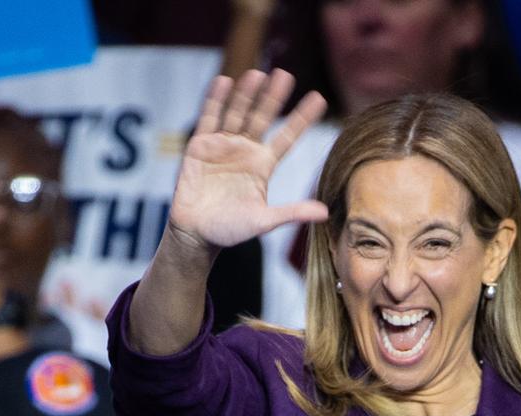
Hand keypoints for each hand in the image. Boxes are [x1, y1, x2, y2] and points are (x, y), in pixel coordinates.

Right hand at [166, 69, 327, 255]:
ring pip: (237, 113)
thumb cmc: (231, 230)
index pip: (287, 137)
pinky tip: (224, 81)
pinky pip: (209, 118)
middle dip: (274, 97)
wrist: (196, 234)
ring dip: (247, 94)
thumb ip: (291, 213)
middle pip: (262, 117)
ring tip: (257, 75)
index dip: (302, 118)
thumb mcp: (264, 222)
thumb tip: (324, 213)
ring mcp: (223, 145)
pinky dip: (215, 100)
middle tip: (285, 75)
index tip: (319, 98)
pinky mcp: (200, 145)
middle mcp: (245, 150)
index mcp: (263, 165)